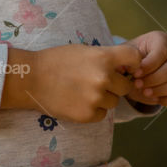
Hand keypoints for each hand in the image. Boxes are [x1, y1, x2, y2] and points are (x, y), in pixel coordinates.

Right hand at [4, 42, 147, 122]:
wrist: (31, 79)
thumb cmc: (56, 60)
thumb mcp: (83, 50)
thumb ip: (105, 58)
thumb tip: (125, 68)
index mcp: (103, 58)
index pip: (135, 57)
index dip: (133, 63)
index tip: (127, 68)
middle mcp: (104, 78)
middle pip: (126, 86)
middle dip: (115, 85)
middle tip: (97, 82)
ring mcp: (96, 98)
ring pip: (113, 102)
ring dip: (104, 99)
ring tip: (83, 91)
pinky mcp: (88, 115)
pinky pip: (102, 114)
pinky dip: (93, 110)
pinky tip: (78, 101)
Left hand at [125, 30, 166, 108]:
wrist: (137, 69)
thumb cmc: (133, 58)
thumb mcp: (126, 53)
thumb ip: (124, 58)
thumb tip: (123, 69)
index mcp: (162, 39)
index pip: (162, 52)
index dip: (149, 66)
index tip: (135, 74)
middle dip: (155, 79)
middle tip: (138, 85)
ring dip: (163, 90)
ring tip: (145, 92)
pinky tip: (154, 98)